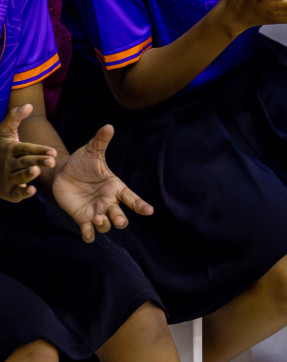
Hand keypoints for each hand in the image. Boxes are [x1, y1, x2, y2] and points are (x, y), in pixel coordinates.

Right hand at [0, 104, 54, 202]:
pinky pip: (14, 193)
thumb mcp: (4, 131)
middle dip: (38, 161)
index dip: (39, 150)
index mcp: (11, 149)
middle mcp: (9, 163)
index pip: (26, 149)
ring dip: (27, 175)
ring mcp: (7, 178)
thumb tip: (29, 105)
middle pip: (25, 162)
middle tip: (52, 161)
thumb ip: (15, 117)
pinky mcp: (6, 191)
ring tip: (37, 171)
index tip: (53, 151)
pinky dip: (22, 193)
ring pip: (19, 177)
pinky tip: (32, 191)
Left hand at [51, 125, 152, 242]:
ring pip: (105, 225)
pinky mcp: (81, 218)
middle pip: (120, 215)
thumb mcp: (91, 151)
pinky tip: (87, 235)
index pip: (131, 198)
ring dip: (103, 224)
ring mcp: (95, 211)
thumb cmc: (82, 162)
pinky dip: (89, 235)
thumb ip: (100, 141)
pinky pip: (89, 230)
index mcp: (114, 187)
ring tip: (96, 218)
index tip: (149, 211)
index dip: (140, 205)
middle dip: (120, 219)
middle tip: (117, 219)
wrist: (62, 173)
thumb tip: (108, 126)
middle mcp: (108, 202)